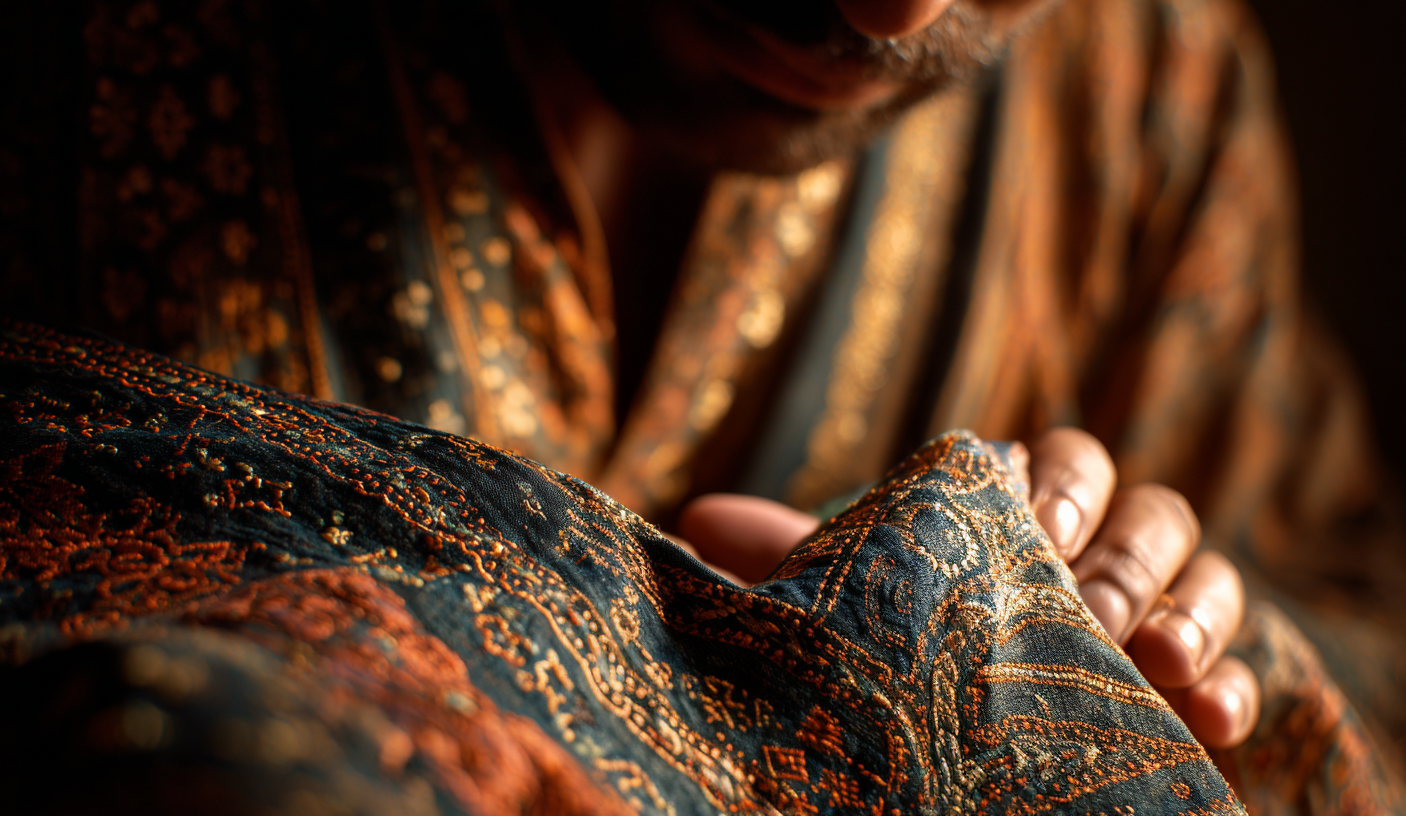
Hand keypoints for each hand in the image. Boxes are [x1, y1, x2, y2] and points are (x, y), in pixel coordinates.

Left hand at [677, 428, 1260, 748]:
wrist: (954, 742)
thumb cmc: (901, 649)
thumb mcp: (854, 607)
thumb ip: (793, 560)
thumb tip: (695, 517)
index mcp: (1023, 514)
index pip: (1063, 462)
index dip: (1055, 482)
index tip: (1030, 521)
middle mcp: (1100, 554)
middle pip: (1147, 513)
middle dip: (1121, 552)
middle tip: (1087, 603)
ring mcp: (1156, 621)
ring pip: (1207, 574)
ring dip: (1189, 609)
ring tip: (1154, 658)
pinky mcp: (1198, 690)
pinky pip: (1244, 668)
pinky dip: (1237, 684)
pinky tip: (1212, 719)